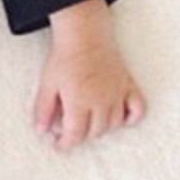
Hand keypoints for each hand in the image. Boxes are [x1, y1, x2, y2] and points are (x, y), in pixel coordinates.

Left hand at [34, 0, 145, 150]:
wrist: (85, 34)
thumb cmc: (64, 58)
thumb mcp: (47, 84)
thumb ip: (43, 110)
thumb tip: (41, 131)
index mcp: (79, 102)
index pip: (75, 134)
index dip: (65, 144)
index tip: (58, 145)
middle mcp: (101, 101)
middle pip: (95, 132)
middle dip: (81, 136)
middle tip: (70, 130)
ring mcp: (118, 94)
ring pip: (114, 124)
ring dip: (102, 129)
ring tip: (89, 123)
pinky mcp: (128, 85)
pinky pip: (138, 108)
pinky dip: (132, 118)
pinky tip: (121, 120)